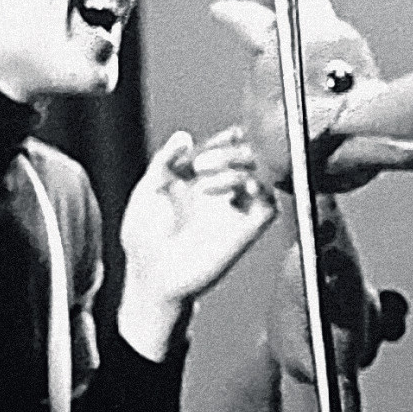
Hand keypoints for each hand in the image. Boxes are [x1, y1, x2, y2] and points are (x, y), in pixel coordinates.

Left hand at [119, 128, 276, 358]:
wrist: (152, 275)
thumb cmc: (144, 240)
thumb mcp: (147, 190)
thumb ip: (164, 160)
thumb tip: (184, 136)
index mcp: (197, 180)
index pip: (225, 147)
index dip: (223, 139)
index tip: (208, 142)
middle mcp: (219, 192)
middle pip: (245, 155)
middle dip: (227, 151)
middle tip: (201, 163)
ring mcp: (233, 210)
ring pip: (259, 173)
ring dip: (236, 168)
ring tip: (206, 181)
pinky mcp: (246, 230)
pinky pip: (268, 204)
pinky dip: (258, 190)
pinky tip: (232, 191)